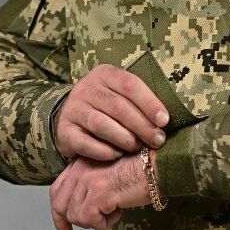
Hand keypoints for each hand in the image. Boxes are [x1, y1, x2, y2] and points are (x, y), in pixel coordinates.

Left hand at [49, 152, 151, 229]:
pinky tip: (119, 211)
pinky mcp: (99, 193)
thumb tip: (77, 213)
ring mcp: (88, 180)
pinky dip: (105, 223)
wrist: (156, 166)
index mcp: (81, 163)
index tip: (63, 229)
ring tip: (114, 210)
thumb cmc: (139, 171)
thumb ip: (90, 186)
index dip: (57, 213)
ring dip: (95, 221)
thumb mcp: (107, 174)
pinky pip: (90, 220)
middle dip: (68, 223)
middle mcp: (80, 169)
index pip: (57, 191)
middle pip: (61, 205)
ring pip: (76, 216)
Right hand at [53, 63, 169, 160]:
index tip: (164, 121)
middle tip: (157, 140)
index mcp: (105, 74)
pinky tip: (116, 155)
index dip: (149, 103)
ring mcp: (73, 109)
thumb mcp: (121, 94)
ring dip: (124, 138)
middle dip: (141, 125)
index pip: (130, 84)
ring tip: (137, 148)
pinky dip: (103, 151)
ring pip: (101, 124)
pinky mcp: (64, 130)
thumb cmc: (107, 106)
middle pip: (118, 106)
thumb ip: (139, 101)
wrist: (70, 116)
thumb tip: (165, 121)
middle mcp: (87, 88)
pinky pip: (85, 143)